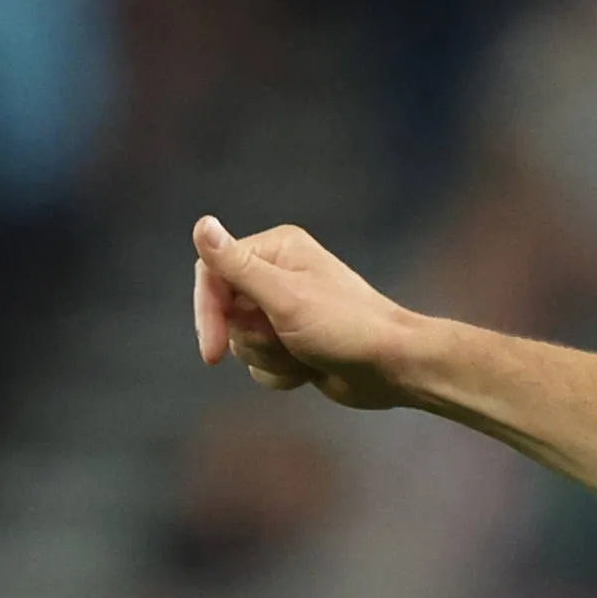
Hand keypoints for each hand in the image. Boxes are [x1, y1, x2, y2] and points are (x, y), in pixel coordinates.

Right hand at [191, 215, 415, 409]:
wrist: (395, 368)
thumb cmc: (347, 328)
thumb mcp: (285, 297)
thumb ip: (238, 266)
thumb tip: (201, 224)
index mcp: (275, 249)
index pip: (213, 273)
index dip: (209, 312)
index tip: (211, 351)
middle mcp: (276, 274)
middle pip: (226, 311)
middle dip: (253, 339)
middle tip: (286, 343)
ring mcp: (284, 311)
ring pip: (242, 342)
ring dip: (270, 358)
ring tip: (305, 356)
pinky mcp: (292, 342)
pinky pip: (261, 363)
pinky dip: (281, 373)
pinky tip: (310, 371)